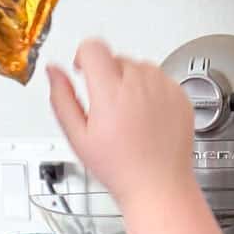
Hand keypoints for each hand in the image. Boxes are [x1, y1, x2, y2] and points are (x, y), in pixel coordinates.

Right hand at [47, 40, 194, 210]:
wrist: (158, 186)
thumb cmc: (120, 168)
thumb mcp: (78, 137)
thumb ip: (62, 99)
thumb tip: (53, 71)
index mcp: (111, 91)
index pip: (93, 47)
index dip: (84, 57)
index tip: (84, 70)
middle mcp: (140, 83)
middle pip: (116, 58)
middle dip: (108, 78)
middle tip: (108, 111)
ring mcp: (164, 87)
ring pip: (140, 68)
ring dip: (130, 84)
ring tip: (129, 118)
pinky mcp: (180, 95)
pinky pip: (161, 81)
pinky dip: (152, 93)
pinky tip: (147, 120)